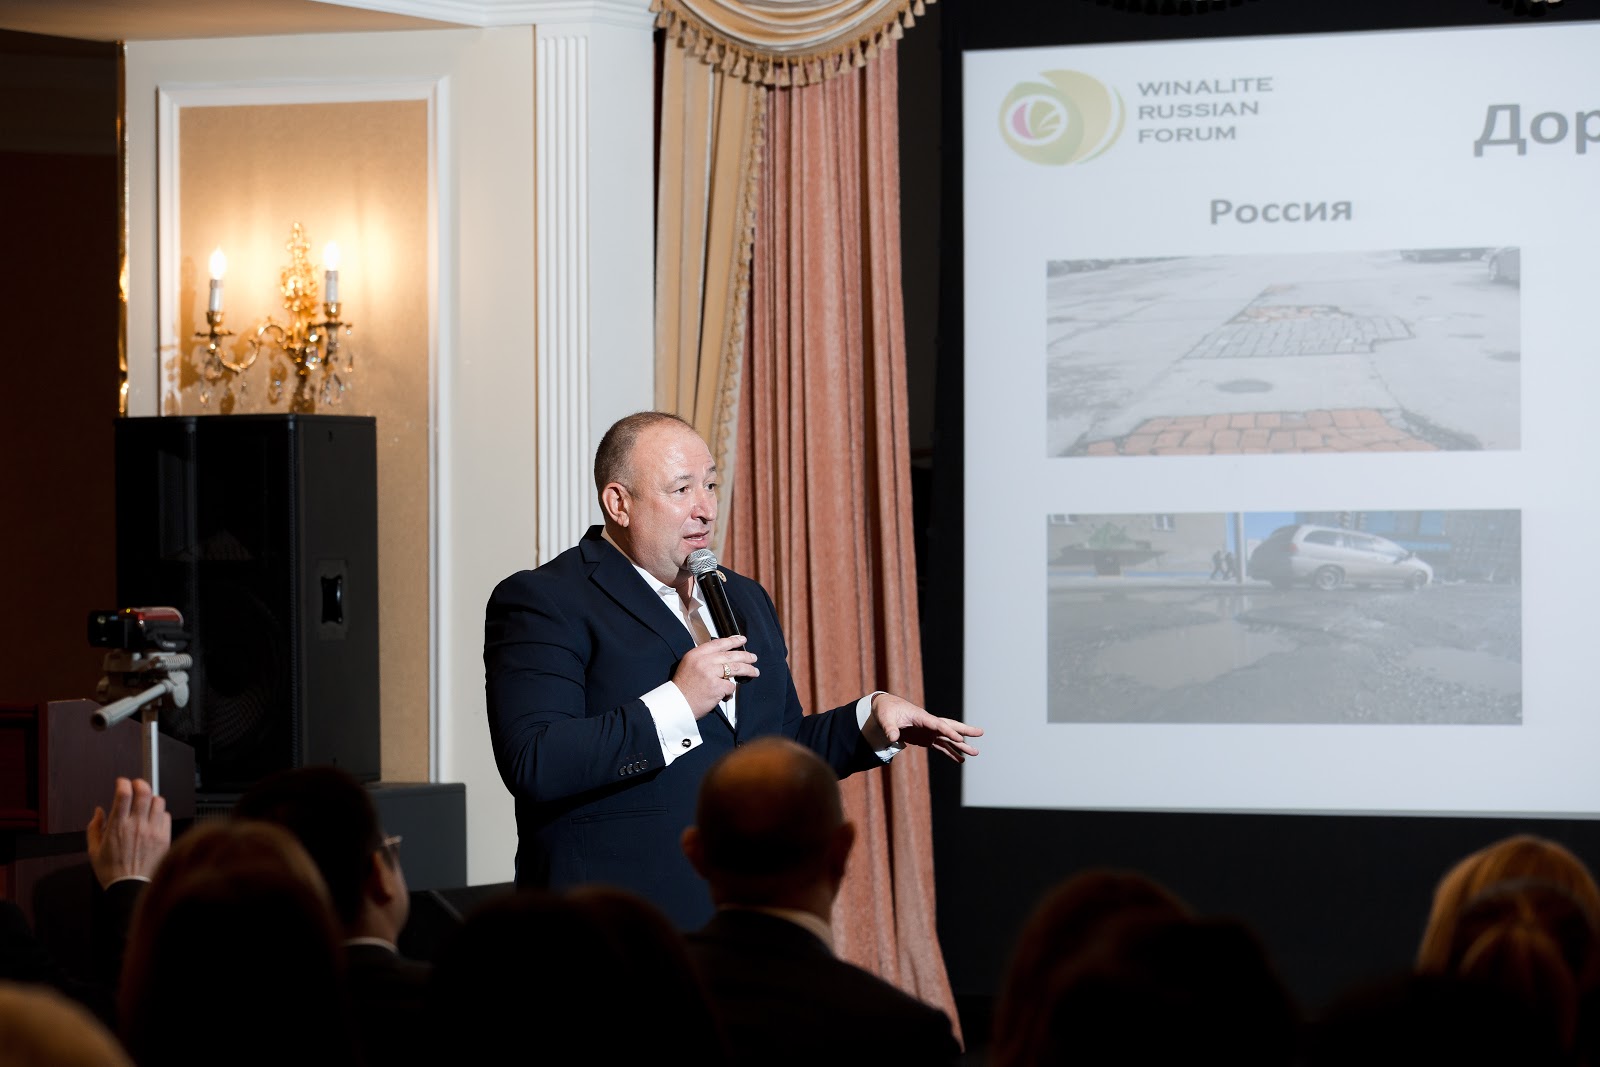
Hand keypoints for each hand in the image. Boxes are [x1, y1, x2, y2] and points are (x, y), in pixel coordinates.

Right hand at [86, 777, 170, 887]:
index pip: (124, 794)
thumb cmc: (112, 872)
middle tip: (136, 785)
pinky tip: (153, 818)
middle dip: (139, 783)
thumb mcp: (93, 851)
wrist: (131, 888)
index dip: (123, 783)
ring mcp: (152, 831)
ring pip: (158, 801)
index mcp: (117, 827)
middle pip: (144, 792)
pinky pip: (166, 815)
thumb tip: (98, 811)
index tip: (121, 782)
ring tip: (145, 803)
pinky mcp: (164, 837)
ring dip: (151, 798)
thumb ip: (94, 828)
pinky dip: (160, 812)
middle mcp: (136, 826)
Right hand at [672, 635, 759, 717]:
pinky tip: (726, 695)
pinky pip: (731, 686)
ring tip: (754, 672)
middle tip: (753, 657)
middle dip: (745, 656)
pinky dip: (730, 691)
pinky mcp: (716, 686)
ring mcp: (710, 673)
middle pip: (730, 655)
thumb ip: (704, 659)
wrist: (676, 704)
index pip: (718, 643)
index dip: (733, 640)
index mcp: (696, 654)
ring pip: (735, 668)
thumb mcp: (689, 665)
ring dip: (748, 670)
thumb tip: (723, 657)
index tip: (742, 639)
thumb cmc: (683, 688)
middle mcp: (703, 661)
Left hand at [862, 694, 982, 762]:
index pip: (938, 724)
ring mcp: (929, 732)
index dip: (949, 732)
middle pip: (950, 727)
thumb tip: (892, 738)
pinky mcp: (926, 739)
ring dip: (961, 746)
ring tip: (975, 753)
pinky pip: (941, 747)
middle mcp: (929, 724)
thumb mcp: (885, 719)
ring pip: (949, 739)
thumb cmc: (887, 711)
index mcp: (921, 717)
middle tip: (981, 733)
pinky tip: (960, 760)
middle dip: (965, 730)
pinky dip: (950, 753)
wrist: (886, 710)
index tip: (960, 739)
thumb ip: (890, 728)